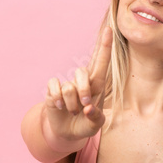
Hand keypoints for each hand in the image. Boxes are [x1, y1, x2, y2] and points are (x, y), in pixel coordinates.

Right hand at [42, 25, 112, 143]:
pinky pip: (54, 87)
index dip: (104, 46)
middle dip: (84, 90)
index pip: (101, 62)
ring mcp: (67, 84)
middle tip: (85, 105)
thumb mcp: (95, 125)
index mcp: (97, 85)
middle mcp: (82, 82)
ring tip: (73, 112)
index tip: (109, 30)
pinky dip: (57, 99)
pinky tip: (59, 106)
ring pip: (69, 87)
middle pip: (82, 72)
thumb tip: (88, 108)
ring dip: (71, 104)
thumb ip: (96, 118)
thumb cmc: (85, 124)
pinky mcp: (54, 90)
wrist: (68, 132)